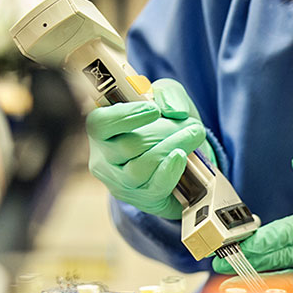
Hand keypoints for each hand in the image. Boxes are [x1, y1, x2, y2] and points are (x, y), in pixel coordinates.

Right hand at [86, 79, 211, 218]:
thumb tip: (174, 110)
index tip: (153, 110)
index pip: (99, 124)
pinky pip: (154, 188)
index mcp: (102, 129)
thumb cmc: (166, 122)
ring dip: (172, 148)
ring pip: (140, 168)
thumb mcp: (167, 98)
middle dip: (164, 132)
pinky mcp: (141, 199)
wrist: (184, 156)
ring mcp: (120, 182)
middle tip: (190, 124)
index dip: (124, 116)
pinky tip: (181, 157)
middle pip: (128, 146)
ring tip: (193, 136)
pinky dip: (170, 171)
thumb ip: (169, 93)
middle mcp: (104, 158)